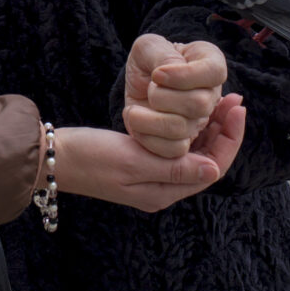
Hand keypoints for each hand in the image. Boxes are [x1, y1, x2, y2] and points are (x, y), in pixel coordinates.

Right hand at [51, 100, 246, 212]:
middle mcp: (162, 188)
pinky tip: (191, 111)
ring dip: (209, 128)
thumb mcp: (132, 160)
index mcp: (163, 192)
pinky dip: (189, 129)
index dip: (230, 138)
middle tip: (234, 98)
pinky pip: (176, 149)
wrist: (51, 158)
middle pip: (207, 160)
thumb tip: (213, 168)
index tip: (237, 108)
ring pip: (193, 152)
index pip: (213, 167)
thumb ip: (174, 167)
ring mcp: (151, 177)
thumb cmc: (88, 157)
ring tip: (220, 100)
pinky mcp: (140, 163)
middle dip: (224, 130)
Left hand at [123, 35, 227, 158]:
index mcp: (211, 64)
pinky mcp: (183, 142)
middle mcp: (211, 94)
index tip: (156, 74)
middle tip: (149, 88)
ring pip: (184, 129)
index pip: (214, 72)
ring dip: (150, 119)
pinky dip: (147, 137)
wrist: (138, 83)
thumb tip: (165, 76)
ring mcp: (199, 121)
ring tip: (134, 109)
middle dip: (163, 96)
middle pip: (200, 104)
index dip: (183, 76)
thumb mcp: (149, 46)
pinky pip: (173, 150)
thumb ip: (161, 54)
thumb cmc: (148, 60)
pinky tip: (138, 122)